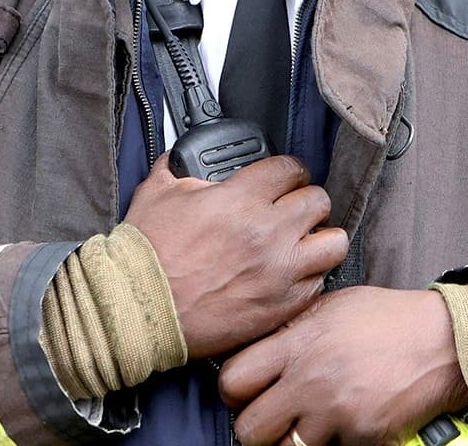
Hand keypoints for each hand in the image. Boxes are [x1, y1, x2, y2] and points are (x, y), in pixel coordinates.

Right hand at [125, 155, 347, 357]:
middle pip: (319, 200)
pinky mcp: (280, 306)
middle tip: (292, 209)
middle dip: (306, 200)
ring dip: (320, 238)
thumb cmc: (144, 256)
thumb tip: (181, 158)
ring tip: (304, 241)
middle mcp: (268, 232)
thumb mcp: (155, 193)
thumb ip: (177, 167)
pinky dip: (309, 277)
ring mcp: (279, 272)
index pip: (291, 168)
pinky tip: (291, 275)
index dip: (288, 171)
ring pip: (333, 242)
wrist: (134, 309)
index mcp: (241, 199)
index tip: (284, 179)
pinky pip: (319, 284)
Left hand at [219, 287, 467, 445]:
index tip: (245, 389)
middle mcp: (311, 380)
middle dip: (257, 424)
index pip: (233, 379)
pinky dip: (336, 441)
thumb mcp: (333, 306)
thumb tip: (261, 348)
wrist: (444, 340)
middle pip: (249, 427)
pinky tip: (347, 420)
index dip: (234, 388)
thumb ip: (294, 329)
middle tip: (273, 415)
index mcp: (299, 343)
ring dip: (293, 439)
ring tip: (311, 421)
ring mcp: (336, 413)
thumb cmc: (390, 319)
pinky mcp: (361, 437)